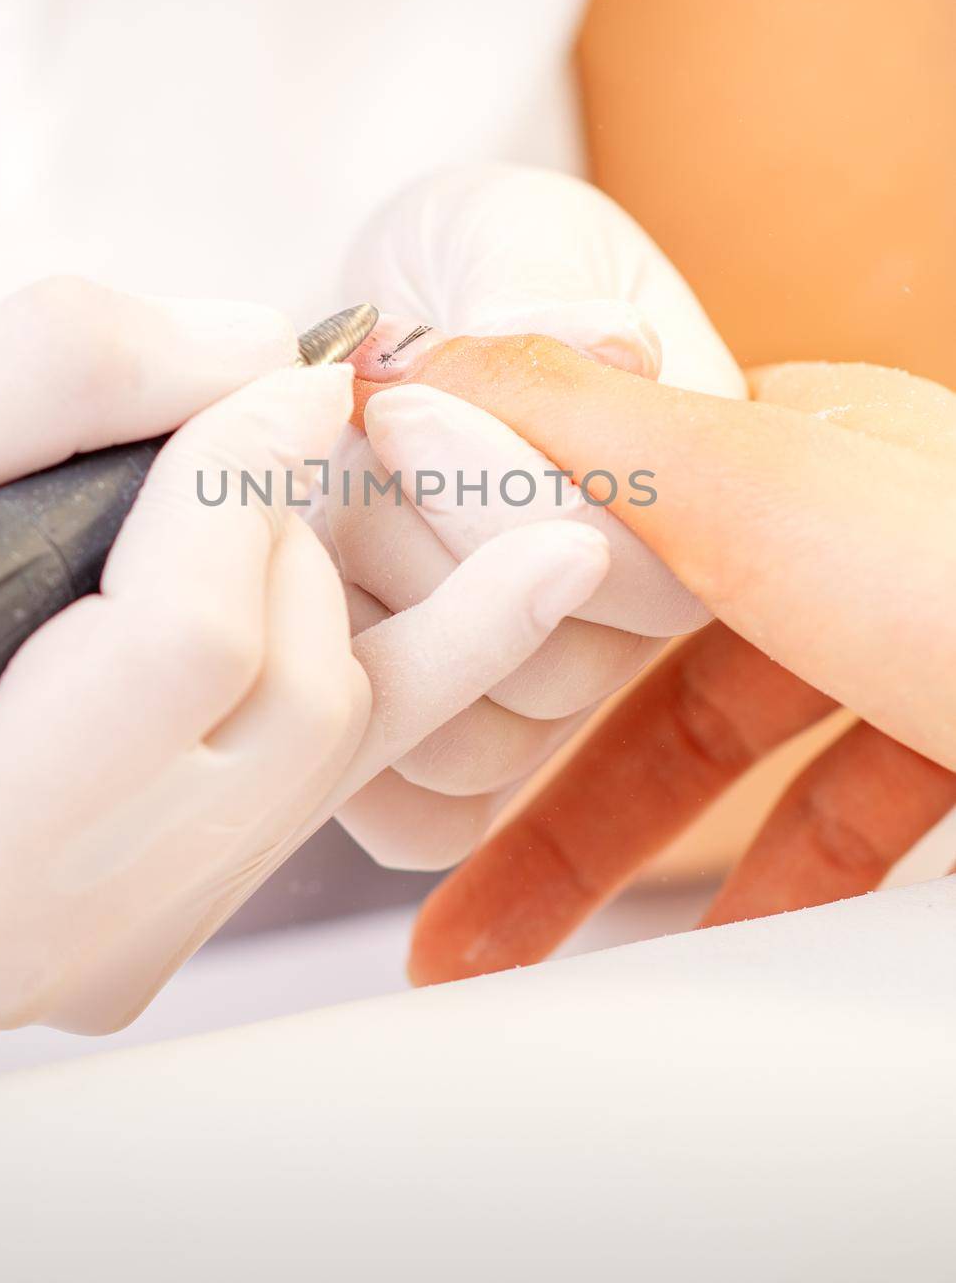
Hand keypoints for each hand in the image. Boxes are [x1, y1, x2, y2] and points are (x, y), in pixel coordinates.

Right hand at [0, 281, 607, 1029]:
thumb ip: (70, 367)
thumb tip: (272, 362)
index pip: (190, 646)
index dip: (247, 487)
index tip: (287, 384)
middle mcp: (55, 938)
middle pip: (293, 695)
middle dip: (284, 537)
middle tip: (228, 457)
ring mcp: (138, 942)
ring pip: (342, 731)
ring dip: (321, 583)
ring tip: (241, 515)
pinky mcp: (199, 905)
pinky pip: (369, 774)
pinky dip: (455, 657)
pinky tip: (550, 566)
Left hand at [324, 166, 744, 868]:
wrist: (394, 325)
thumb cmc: (468, 262)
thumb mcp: (506, 235)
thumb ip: (538, 289)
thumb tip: (605, 352)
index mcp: (693, 481)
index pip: (646, 550)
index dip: (506, 492)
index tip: (395, 400)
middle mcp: (638, 601)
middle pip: (561, 669)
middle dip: (416, 548)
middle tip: (344, 444)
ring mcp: (550, 674)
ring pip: (484, 746)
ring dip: (367, 630)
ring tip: (317, 517)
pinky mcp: (462, 722)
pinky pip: (430, 809)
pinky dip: (352, 753)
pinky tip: (301, 647)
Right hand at [377, 338, 955, 980]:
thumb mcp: (760, 488)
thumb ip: (583, 429)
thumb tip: (412, 356)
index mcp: (800, 449)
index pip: (608, 532)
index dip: (497, 631)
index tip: (415, 719)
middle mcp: (862, 536)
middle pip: (664, 683)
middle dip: (547, 808)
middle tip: (456, 914)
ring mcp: (930, 646)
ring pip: (756, 769)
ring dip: (647, 866)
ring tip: (553, 962)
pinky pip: (855, 824)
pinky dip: (778, 888)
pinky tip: (733, 947)